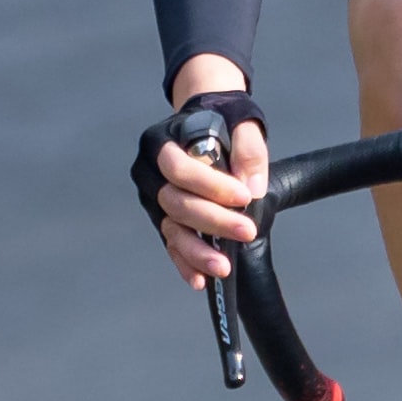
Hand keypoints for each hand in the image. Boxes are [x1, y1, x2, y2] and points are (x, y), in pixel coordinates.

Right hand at [143, 69, 269, 290]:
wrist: (207, 122)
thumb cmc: (224, 120)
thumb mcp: (241, 122)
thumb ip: (248, 149)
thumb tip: (253, 186)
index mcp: (161, 142)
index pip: (178, 168)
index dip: (210, 185)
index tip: (244, 196)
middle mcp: (149, 172)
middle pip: (175, 203)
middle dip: (213, 220)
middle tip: (246, 231)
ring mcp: (153, 198)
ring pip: (171, 228)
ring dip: (197, 250)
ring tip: (223, 267)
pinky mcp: (162, 219)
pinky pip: (171, 243)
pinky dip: (186, 262)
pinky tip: (201, 280)